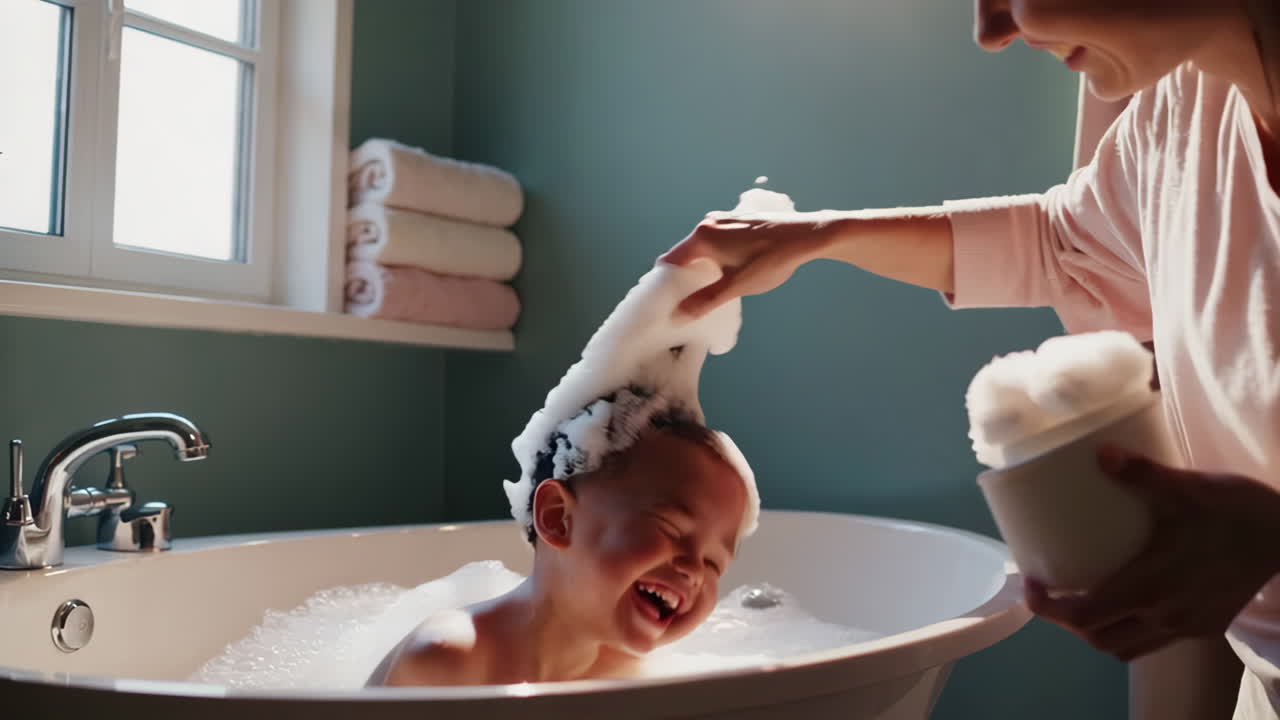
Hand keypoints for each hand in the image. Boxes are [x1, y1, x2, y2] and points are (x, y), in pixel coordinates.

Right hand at [659, 212, 838, 316]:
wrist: (808, 235)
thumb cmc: (772, 260)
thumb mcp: (737, 285)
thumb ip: (706, 300)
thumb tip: (677, 316)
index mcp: (703, 237)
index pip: (670, 261)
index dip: (665, 282)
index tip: (666, 300)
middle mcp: (709, 223)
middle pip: (685, 253)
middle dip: (684, 276)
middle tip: (687, 300)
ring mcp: (725, 219)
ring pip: (702, 247)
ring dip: (701, 266)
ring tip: (708, 289)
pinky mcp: (739, 221)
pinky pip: (717, 241)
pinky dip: (715, 256)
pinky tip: (728, 271)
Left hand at [1026, 447, 1279, 661]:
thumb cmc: (1236, 511)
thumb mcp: (1186, 487)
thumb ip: (1141, 473)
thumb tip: (1101, 454)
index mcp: (1152, 586)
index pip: (1085, 615)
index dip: (1048, 607)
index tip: (1031, 585)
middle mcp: (1166, 616)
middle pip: (1098, 638)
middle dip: (1066, 620)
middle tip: (1051, 590)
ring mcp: (1187, 626)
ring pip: (1125, 647)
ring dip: (1097, 630)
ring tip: (1081, 598)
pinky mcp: (1204, 626)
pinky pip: (1152, 641)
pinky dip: (1127, 629)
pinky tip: (1124, 601)